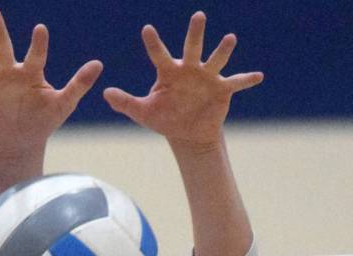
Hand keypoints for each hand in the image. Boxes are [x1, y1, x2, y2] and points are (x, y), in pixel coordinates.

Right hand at [0, 8, 101, 166]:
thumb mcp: (63, 104)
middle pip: (3, 47)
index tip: (40, 30)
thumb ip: (78, 84)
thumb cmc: (44, 122)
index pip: (36, 53)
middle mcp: (10, 71)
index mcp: (32, 71)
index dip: (38, 43)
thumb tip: (98, 64)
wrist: (21, 143)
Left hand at [103, 12, 262, 150]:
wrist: (186, 132)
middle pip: (192, 47)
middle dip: (195, 32)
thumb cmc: (164, 118)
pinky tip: (258, 76)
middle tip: (197, 16)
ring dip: (222, 50)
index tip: (146, 29)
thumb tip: (105, 93)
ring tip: (230, 38)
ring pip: (215, 59)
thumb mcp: (142, 112)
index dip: (152, 43)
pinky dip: (246, 79)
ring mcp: (207, 77)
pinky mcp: (222, 89)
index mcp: (169, 72)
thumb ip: (124, 102)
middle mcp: (189, 68)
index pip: (158, 55)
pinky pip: (236, 82)